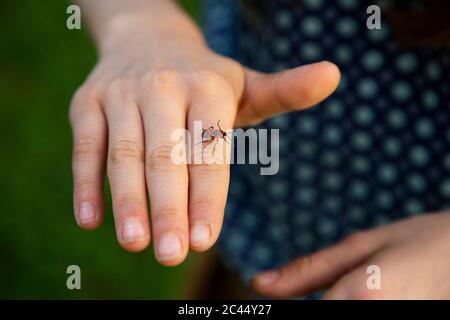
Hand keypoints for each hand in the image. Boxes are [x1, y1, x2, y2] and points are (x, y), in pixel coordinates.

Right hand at [69, 14, 339, 265]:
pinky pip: (85, 147)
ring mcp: (120, 94)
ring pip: (124, 153)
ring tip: (136, 242)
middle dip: (169, 207)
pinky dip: (85, 184)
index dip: (208, 195)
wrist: (147, 38)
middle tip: (173, 254)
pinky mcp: (87, 103)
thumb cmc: (203, 78)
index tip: (206, 240)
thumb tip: (334, 76)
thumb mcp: (245, 84)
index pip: (209, 148)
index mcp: (207, 86)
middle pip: (165, 154)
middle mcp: (162, 87)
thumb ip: (286, 90)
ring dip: (128, 201)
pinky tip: (91, 221)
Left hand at [252, 212, 449, 298]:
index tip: (260, 305)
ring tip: (339, 291)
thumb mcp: (360, 246)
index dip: (274, 312)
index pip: (304, 317)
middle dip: (313, 304)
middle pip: (322, 319)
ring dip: (332, 303)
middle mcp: (378, 317)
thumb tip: (258, 284)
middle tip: (323, 289)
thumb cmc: (415, 241)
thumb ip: (307, 270)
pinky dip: (345, 308)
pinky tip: (349, 298)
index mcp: (361, 295)